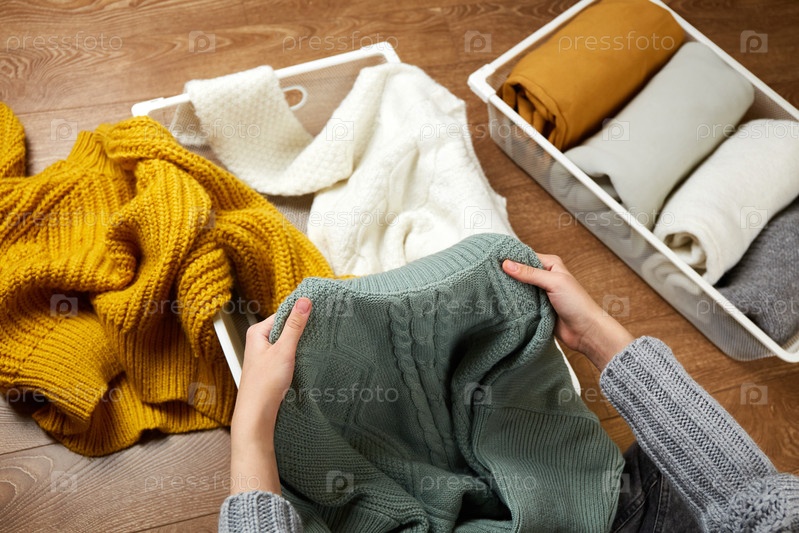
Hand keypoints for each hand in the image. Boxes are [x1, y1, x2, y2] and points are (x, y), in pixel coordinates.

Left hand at [229, 297, 310, 494]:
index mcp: (257, 333)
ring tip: (317, 343)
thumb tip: (304, 301)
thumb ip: (295, 325)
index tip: (319, 309)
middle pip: (286, 328)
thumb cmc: (264, 385)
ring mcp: (266, 356)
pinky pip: (289, 355)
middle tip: (322, 327)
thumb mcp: (283, 350)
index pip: (283, 314)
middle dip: (302, 329)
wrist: (257, 416)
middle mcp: (260, 342)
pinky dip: (299, 355)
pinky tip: (309, 359)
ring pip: (289, 343)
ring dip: (301, 344)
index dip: (300, 312)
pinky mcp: (273, 369)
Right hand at [502, 256, 632, 370]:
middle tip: (487, 274)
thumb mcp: (553, 282)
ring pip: (519, 288)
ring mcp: (540, 293)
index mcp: (551, 265)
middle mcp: (545, 277)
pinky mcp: (537, 308)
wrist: (586, 331)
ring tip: (489, 287)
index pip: (526, 256)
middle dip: (507, 274)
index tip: (492, 259)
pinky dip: (513, 303)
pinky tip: (500, 302)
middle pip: (520, 272)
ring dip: (509, 289)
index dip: (510, 258)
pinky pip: (521, 302)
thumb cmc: (577, 303)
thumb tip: (506, 263)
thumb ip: (530, 273)